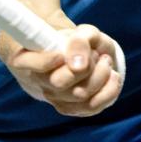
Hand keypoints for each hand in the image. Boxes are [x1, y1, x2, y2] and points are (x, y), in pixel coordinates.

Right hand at [0, 23, 123, 116]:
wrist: (83, 57)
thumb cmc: (77, 42)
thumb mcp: (81, 32)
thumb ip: (80, 40)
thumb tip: (77, 64)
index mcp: (30, 58)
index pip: (28, 64)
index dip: (44, 62)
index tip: (61, 54)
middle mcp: (40, 82)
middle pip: (59, 82)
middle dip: (86, 65)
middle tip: (95, 54)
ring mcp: (56, 98)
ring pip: (79, 94)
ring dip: (101, 74)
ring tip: (104, 61)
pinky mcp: (74, 109)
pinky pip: (92, 107)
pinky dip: (109, 90)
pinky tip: (112, 76)